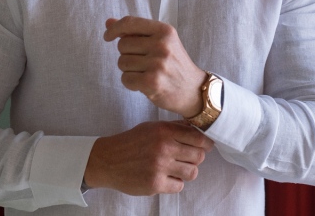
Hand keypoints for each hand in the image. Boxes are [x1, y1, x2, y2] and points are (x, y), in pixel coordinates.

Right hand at [83, 121, 213, 194]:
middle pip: (198, 156)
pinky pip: (179, 186)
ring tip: (177, 168)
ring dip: (187, 171)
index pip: (198, 138)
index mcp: (165, 131)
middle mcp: (164, 147)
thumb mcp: (152, 127)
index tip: (205, 146)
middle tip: (187, 158)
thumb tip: (198, 128)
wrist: (108, 160)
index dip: (206, 143)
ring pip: (192, 172)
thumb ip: (175, 127)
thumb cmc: (132, 142)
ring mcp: (159, 167)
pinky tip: (166, 177)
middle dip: (195, 158)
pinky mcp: (155, 184)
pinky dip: (175, 183)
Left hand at [104, 16, 205, 116]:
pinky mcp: (152, 82)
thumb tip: (109, 22)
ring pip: (122, 62)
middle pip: (122, 44)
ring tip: (146, 73)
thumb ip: (135, 32)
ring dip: (129, 70)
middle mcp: (162, 44)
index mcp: (165, 31)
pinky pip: (125, 79)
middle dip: (127, 54)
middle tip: (144, 62)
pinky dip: (131, 83)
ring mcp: (157, 63)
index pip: (130, 22)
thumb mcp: (161, 42)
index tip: (108, 36)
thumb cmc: (174, 64)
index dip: (114, 29)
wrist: (193, 90)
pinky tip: (145, 83)